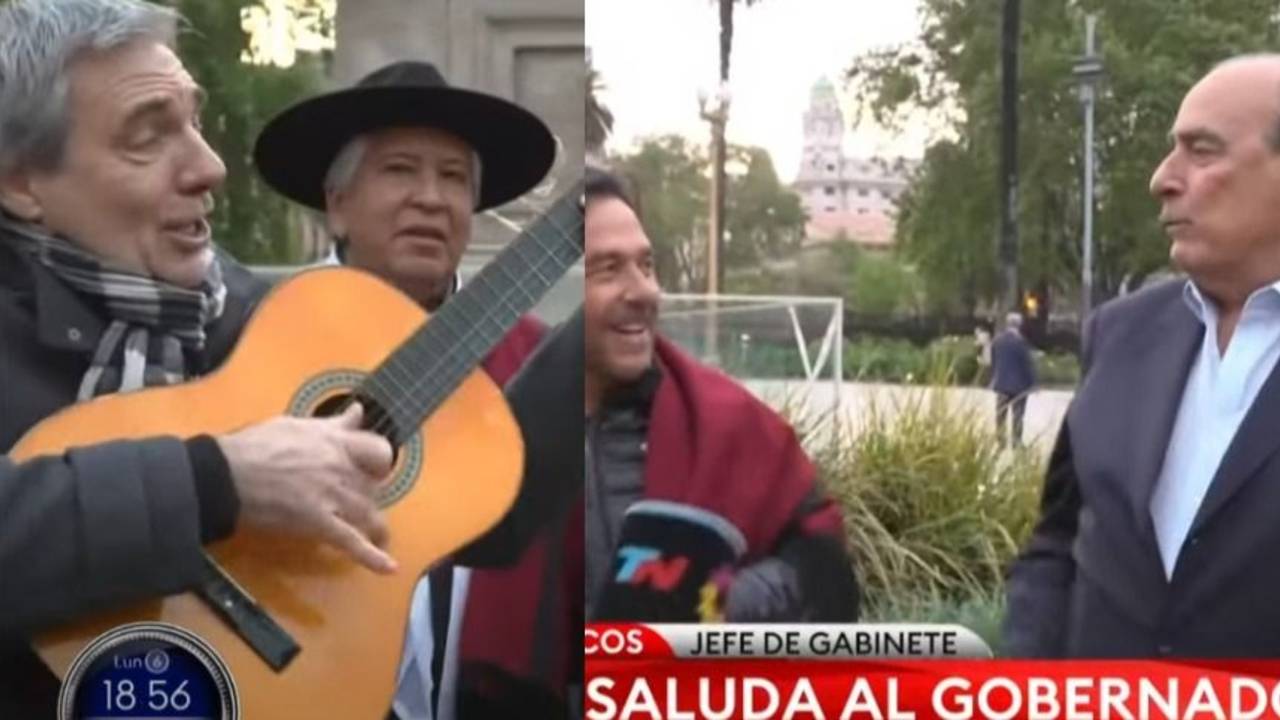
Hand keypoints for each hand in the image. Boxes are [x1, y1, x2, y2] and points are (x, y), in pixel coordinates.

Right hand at [216, 403, 397, 573]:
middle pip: (374, 486)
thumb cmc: (254, 446)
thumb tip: (358, 411)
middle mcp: (342, 469)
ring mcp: (332, 498)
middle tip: (362, 502)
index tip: (373, 468)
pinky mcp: (319, 524)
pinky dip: (372, 557)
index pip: (378, 450)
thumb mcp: (296, 424)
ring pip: (369, 514)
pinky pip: (352, 543)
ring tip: (379, 535)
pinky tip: (389, 568)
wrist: (226, 475)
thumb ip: (333, 423)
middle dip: (370, 494)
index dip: (379, 461)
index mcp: (336, 442)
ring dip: (375, 526)